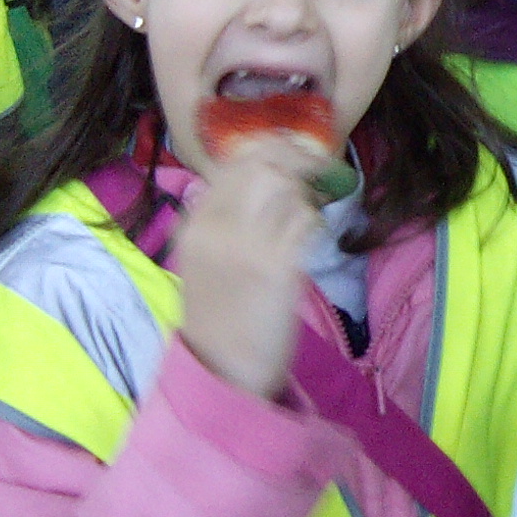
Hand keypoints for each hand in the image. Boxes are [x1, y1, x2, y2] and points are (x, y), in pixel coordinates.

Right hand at [173, 135, 328, 398]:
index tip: (294, 150)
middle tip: (321, 166)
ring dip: (308, 192)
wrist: (221, 368)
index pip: (233, 163)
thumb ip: (217, 221)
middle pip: (262, 164)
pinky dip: (317, 221)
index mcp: (195, 224)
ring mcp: (246, 246)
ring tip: (312, 209)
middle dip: (298, 157)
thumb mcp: (203, 260)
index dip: (271, 148)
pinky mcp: (277, 268)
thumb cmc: (219, 315)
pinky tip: (316, 236)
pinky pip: (305, 221)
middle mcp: (216, 228)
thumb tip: (237, 182)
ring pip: (286, 186)